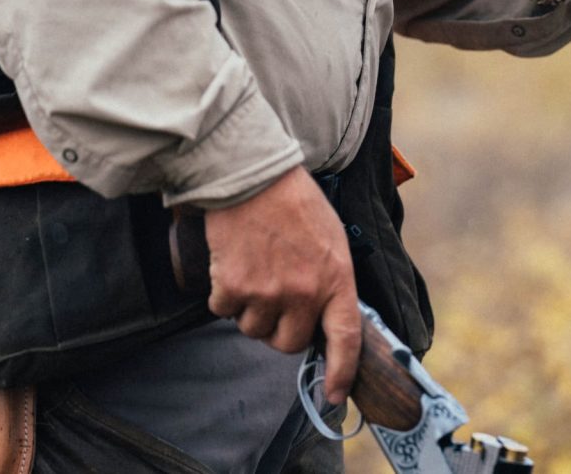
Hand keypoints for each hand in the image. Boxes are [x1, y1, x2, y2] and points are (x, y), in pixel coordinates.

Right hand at [204, 166, 360, 403]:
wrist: (253, 175)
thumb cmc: (295, 202)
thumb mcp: (331, 240)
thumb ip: (331, 280)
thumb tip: (326, 317)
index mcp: (337, 278)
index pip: (345, 338)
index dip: (341, 371)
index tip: (335, 393)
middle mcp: (305, 292)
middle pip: (289, 343)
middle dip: (281, 328)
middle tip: (277, 296)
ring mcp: (268, 293)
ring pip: (254, 330)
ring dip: (251, 310)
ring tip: (256, 268)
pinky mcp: (233, 287)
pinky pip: (225, 311)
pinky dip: (225, 295)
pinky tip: (233, 264)